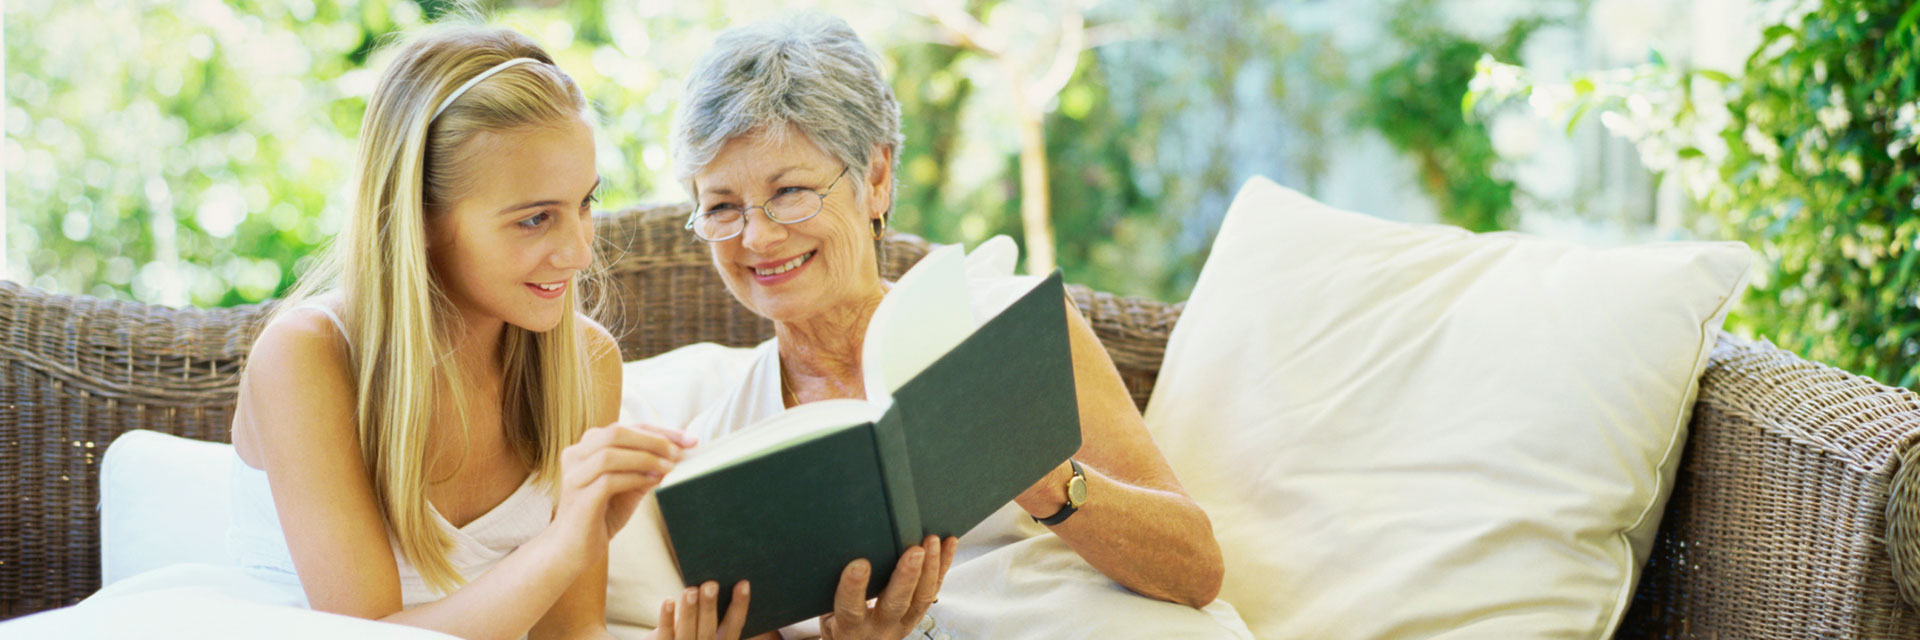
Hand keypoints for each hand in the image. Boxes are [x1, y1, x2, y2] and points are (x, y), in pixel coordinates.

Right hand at [554, 422, 695, 549]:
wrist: (574, 548)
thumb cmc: (602, 514)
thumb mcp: (630, 485)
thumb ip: (648, 468)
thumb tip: (678, 454)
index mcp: (588, 446)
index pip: (627, 427)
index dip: (661, 430)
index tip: (689, 439)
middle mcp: (576, 455)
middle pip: (616, 432)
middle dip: (653, 440)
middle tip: (679, 453)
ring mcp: (574, 475)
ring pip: (610, 453)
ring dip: (645, 458)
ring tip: (668, 468)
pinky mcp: (579, 497)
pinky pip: (608, 480)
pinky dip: (634, 477)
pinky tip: (652, 482)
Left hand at [648, 580, 749, 639]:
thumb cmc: (699, 633)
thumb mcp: (716, 631)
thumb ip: (723, 616)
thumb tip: (738, 580)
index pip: (734, 626)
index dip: (740, 606)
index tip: (743, 583)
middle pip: (708, 631)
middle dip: (709, 608)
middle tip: (711, 585)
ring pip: (687, 632)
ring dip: (689, 611)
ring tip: (691, 590)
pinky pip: (666, 634)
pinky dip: (667, 618)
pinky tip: (669, 601)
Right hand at [819, 536, 957, 639]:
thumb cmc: (838, 624)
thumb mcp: (826, 614)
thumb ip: (833, 591)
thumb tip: (834, 550)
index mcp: (850, 629)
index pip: (851, 610)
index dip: (854, 588)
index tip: (859, 565)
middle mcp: (880, 629)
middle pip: (895, 605)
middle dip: (906, 577)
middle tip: (914, 551)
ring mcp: (903, 623)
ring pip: (922, 598)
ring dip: (930, 568)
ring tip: (932, 541)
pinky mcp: (917, 614)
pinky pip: (934, 590)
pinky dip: (943, 565)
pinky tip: (949, 543)